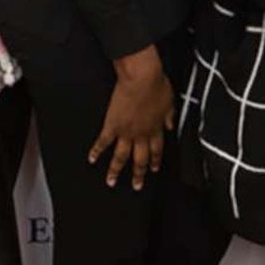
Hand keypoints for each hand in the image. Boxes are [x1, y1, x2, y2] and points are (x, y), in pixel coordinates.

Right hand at [90, 49, 172, 189]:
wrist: (142, 78)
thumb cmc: (155, 84)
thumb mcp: (170, 101)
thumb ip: (170, 116)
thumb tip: (172, 125)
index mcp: (156, 127)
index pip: (156, 150)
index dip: (155, 161)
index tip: (153, 169)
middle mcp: (141, 133)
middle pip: (140, 159)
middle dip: (138, 174)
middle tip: (136, 185)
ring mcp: (126, 131)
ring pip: (121, 156)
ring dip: (116, 171)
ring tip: (111, 181)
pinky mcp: (112, 125)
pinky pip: (104, 142)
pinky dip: (97, 151)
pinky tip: (92, 159)